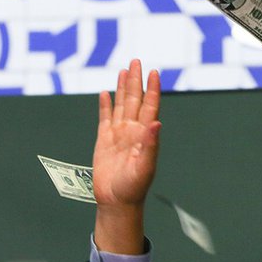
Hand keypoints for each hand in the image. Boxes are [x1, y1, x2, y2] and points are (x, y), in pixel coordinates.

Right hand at [94, 59, 160, 208]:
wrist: (117, 201)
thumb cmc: (134, 187)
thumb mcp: (145, 167)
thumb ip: (150, 145)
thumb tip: (157, 123)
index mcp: (145, 135)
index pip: (150, 106)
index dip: (152, 89)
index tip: (154, 72)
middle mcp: (133, 131)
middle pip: (135, 100)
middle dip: (136, 81)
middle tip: (136, 61)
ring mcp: (119, 134)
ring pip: (121, 105)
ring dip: (122, 88)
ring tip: (124, 70)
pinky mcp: (104, 140)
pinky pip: (104, 118)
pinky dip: (105, 105)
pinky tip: (105, 93)